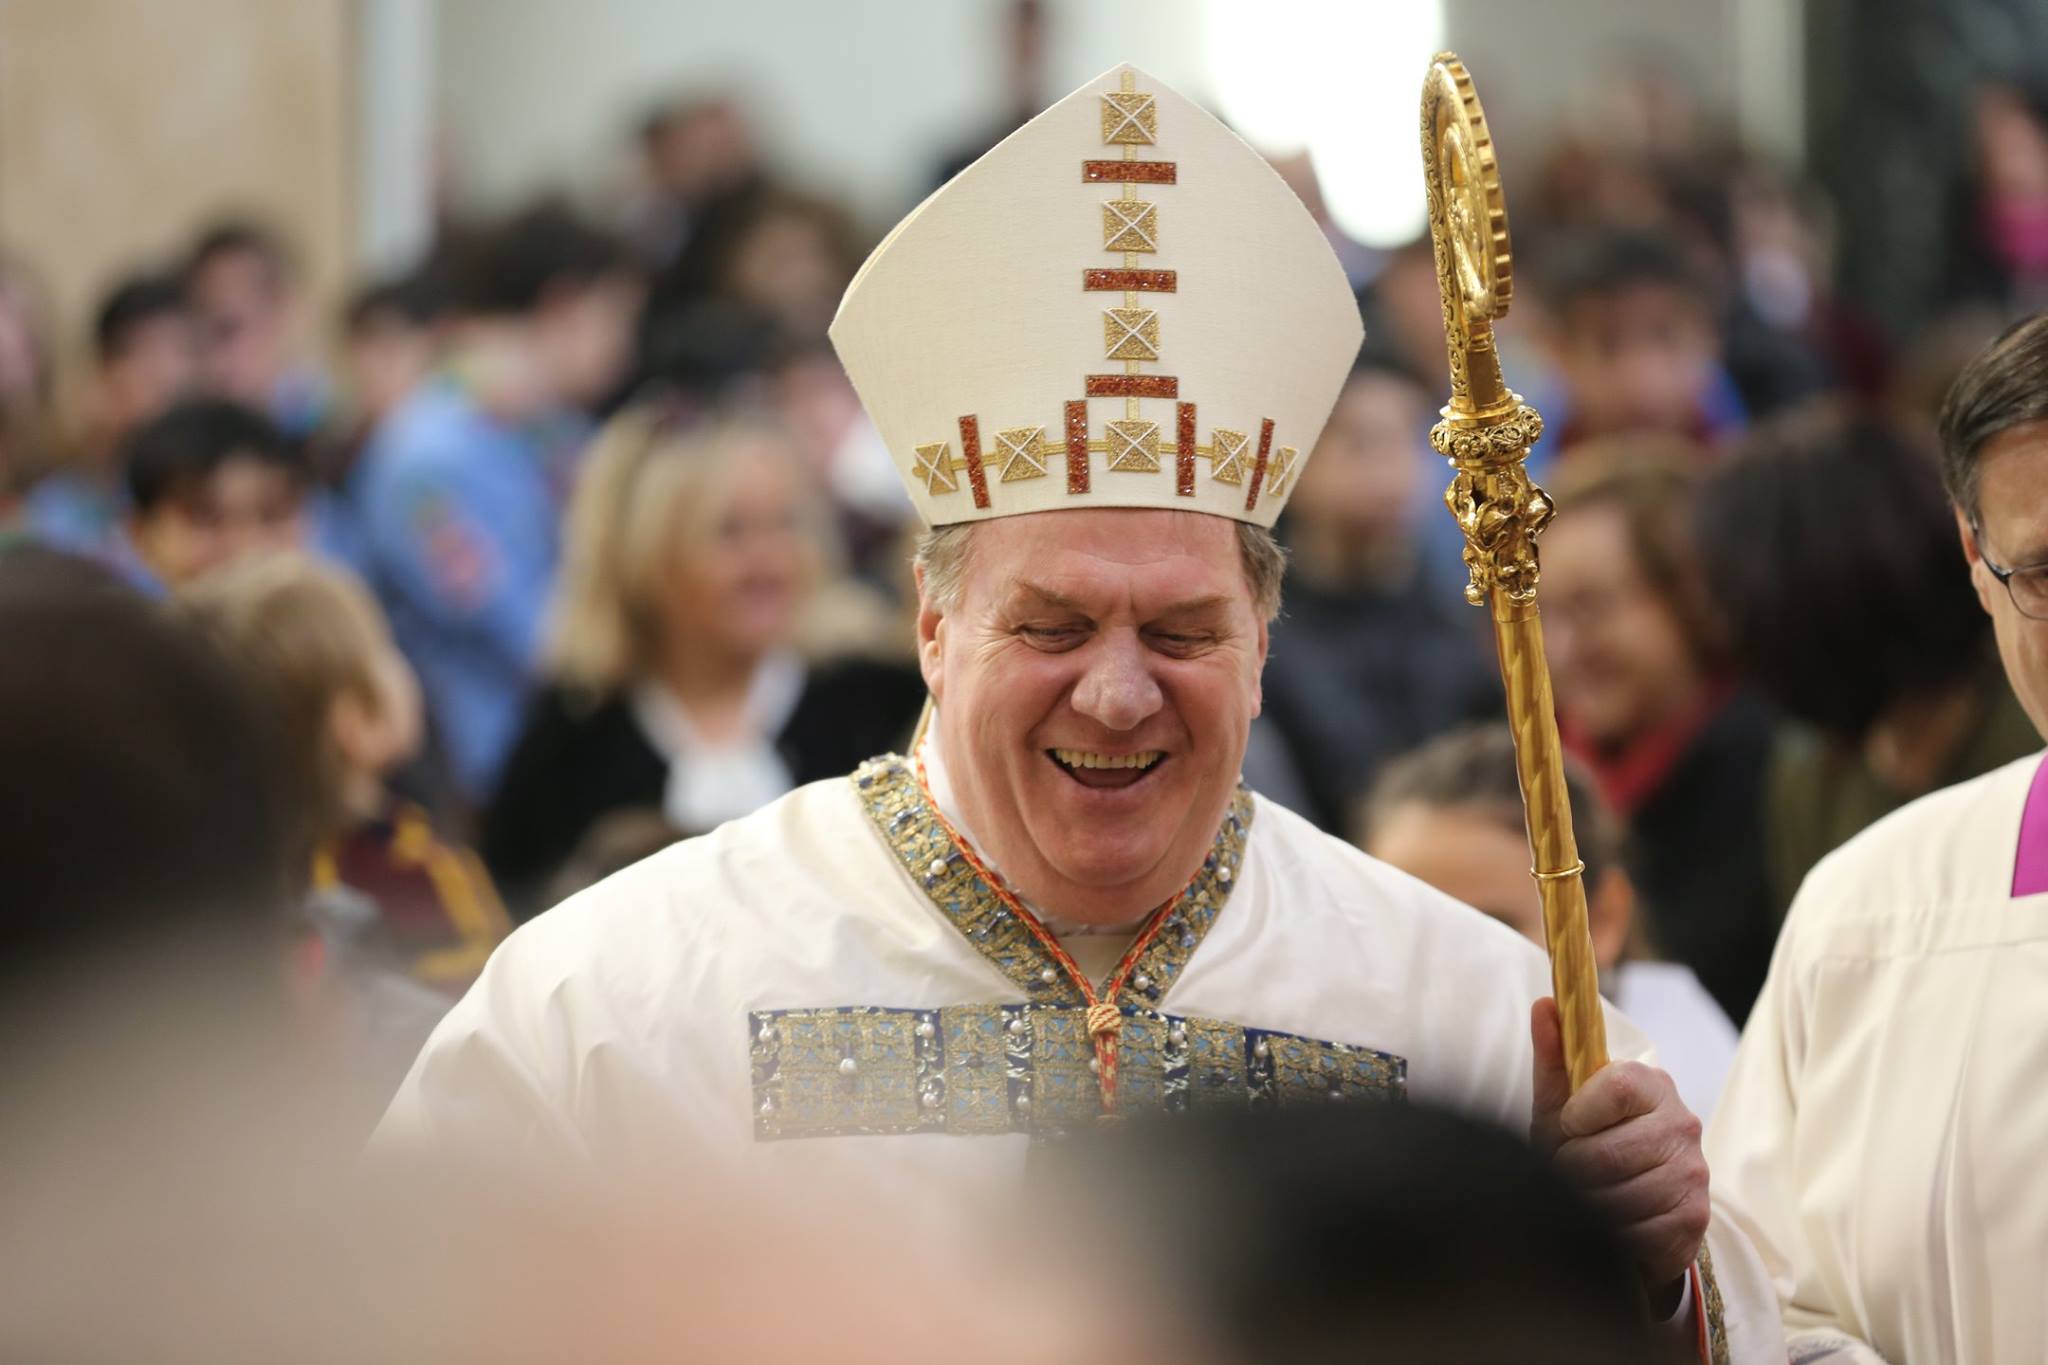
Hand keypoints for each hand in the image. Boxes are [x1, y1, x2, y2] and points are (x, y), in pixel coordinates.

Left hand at [1529, 996, 1708, 1304]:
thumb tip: (1544, 1005)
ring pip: (1619, 1196)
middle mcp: (1682, 1124)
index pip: (1618, 1087)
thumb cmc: (1589, 1144)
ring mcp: (1693, 1173)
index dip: (1579, 1114)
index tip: (1569, 1126)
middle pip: (1607, 1153)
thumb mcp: (1563, 1103)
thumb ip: (1554, 1057)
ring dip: (1588, 1204)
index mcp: (1652, 1085)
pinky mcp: (1694, 1218)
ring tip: (1585, 1196)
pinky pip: (1638, 1232)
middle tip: (1568, 1171)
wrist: (1632, 1205)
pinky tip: (1609, 1224)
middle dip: (1572, 1169)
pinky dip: (1611, 1234)